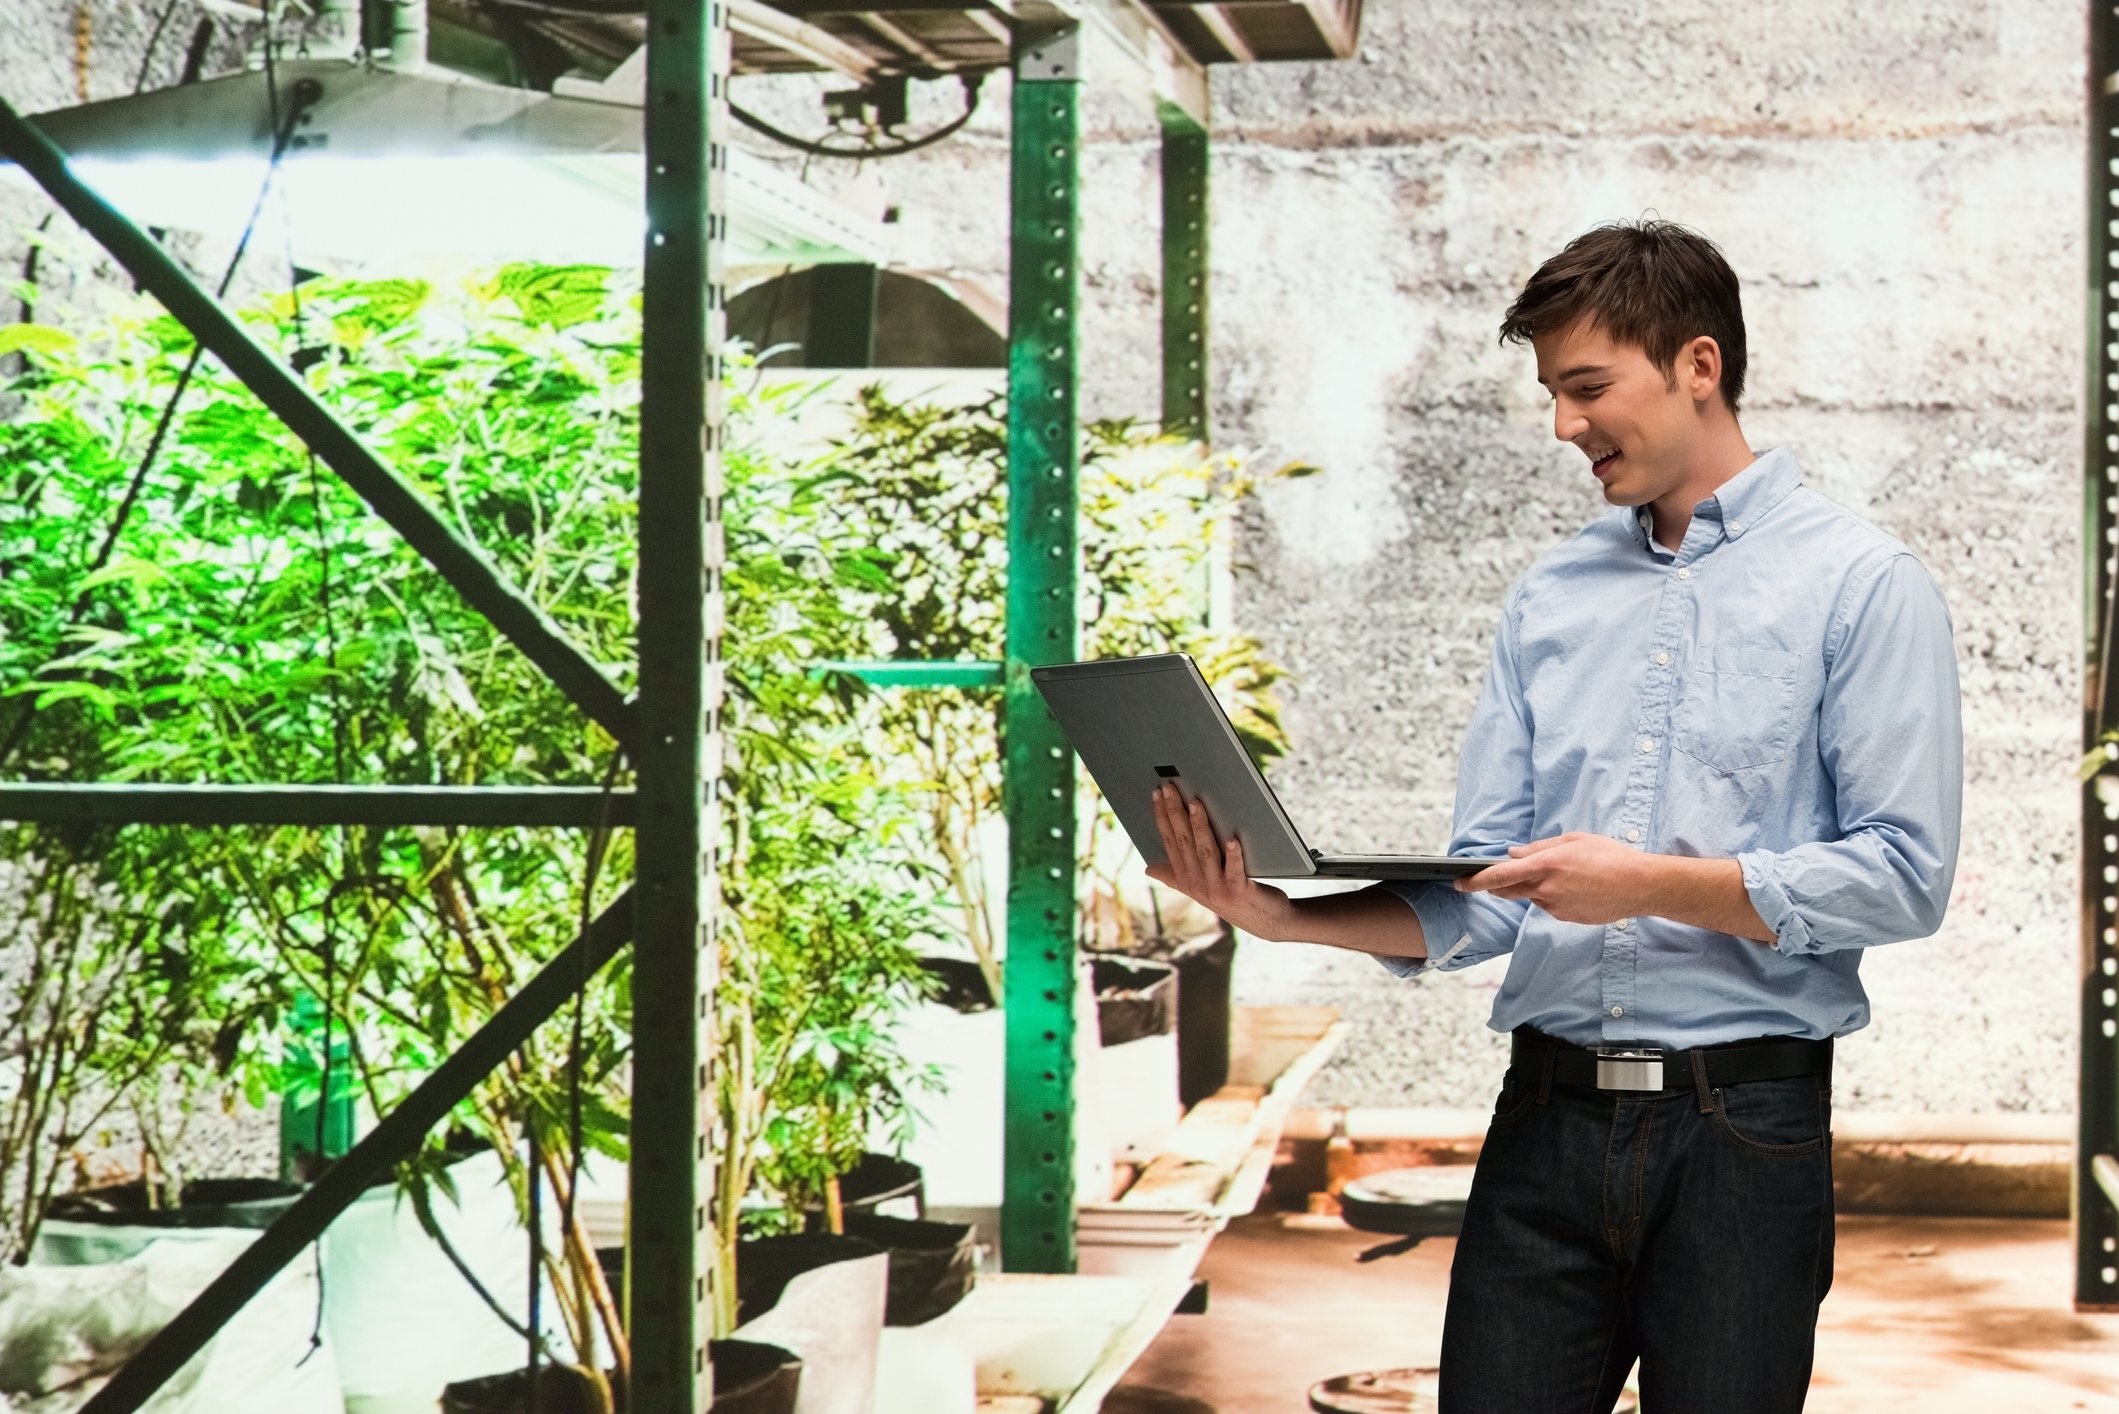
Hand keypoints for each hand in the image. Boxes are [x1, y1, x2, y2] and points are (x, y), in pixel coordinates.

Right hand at [1142, 783, 1292, 939]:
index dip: (1162, 817)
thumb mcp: (1200, 888)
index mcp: (1185, 878)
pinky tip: (1233, 839)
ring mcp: (1218, 889)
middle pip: (1184, 842)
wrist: (1265, 922)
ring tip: (1197, 803)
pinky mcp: (1239, 892)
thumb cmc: (1233, 897)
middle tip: (1171, 787)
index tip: (1157, 793)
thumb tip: (1148, 868)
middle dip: (1176, 812)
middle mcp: (1197, 884)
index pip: (1170, 841)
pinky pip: (1234, 870)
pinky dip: (1234, 855)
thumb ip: (1175, 875)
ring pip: (1205, 852)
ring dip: (1200, 827)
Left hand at [1454, 831, 1649, 925]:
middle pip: (1509, 891)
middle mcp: (1547, 889)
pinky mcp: (1567, 918)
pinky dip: (1552, 896)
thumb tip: (1513, 854)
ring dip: (1534, 887)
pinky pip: (1549, 906)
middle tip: (1496, 877)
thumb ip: (1539, 847)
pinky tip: (1575, 887)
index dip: (1476, 881)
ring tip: (1564, 874)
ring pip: (1532, 897)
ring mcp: (1557, 907)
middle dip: (1498, 885)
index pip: (1500, 876)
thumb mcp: (1574, 840)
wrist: (1640, 886)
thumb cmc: (1610, 856)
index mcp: (1547, 865)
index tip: (1459, 882)